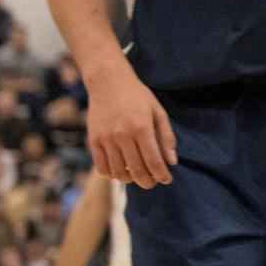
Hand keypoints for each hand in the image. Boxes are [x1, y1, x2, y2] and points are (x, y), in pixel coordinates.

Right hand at [86, 67, 176, 188]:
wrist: (108, 83)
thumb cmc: (138, 97)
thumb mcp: (158, 112)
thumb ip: (166, 137)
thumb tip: (172, 162)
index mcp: (141, 127)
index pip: (153, 161)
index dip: (161, 175)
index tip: (167, 180)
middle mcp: (122, 135)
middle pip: (136, 170)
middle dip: (148, 181)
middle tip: (153, 182)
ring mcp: (105, 139)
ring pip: (118, 172)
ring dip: (130, 179)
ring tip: (138, 175)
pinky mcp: (93, 140)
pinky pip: (102, 167)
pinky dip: (112, 174)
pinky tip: (121, 171)